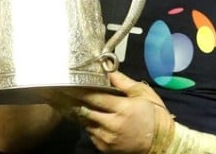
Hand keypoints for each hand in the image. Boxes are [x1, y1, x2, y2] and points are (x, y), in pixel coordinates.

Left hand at [45, 72, 170, 152]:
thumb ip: (123, 82)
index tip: (65, 81)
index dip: (78, 89)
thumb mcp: (143, 93)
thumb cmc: (155, 115)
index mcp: (122, 108)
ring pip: (84, 122)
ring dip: (73, 111)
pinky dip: (84, 123)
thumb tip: (108, 70)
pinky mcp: (105, 148)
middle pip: (84, 110)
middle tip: (53, 90)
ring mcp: (107, 138)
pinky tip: (77, 114)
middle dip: (68, 100)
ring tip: (59, 100)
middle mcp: (112, 125)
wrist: (163, 143)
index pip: (94, 96)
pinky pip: (90, 132)